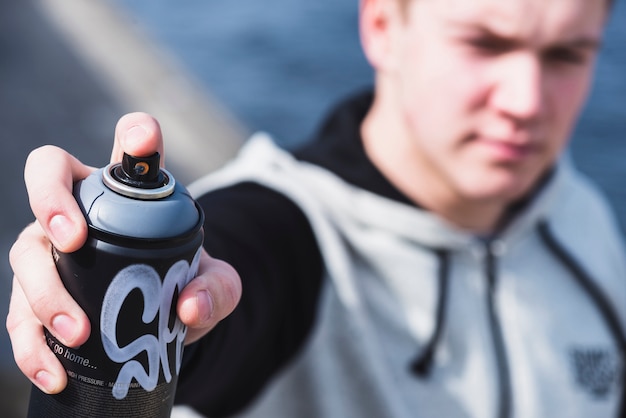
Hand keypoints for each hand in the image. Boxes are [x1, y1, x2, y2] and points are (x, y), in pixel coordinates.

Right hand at [7, 113, 240, 394]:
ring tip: (78, 331)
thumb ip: (217, 290)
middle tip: (74, 242)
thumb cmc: (184, 283)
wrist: (160, 320)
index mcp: (130, 192)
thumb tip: (189, 307)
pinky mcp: (37, 296)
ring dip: (45, 291)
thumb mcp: (216, 285)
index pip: (130, 148)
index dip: (135, 136)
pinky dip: (31, 346)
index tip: (144, 141)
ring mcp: (51, 250)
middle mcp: (82, 209)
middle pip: (48, 177)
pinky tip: (52, 373)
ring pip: (26, 253)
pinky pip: (20, 315)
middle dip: (51, 201)